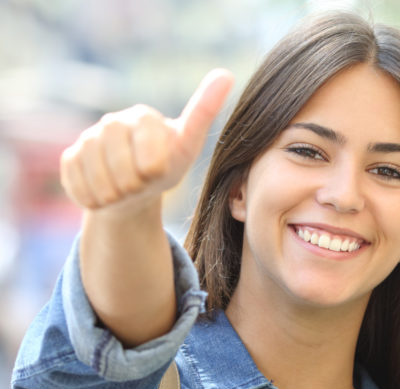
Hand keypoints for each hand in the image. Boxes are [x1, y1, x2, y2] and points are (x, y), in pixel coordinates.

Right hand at [60, 68, 233, 214]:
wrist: (135, 190)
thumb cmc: (167, 166)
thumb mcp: (188, 146)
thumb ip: (203, 113)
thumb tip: (225, 73)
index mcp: (143, 117)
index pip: (149, 154)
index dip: (153, 170)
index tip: (158, 171)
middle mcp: (112, 122)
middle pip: (121, 167)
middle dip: (134, 184)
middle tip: (142, 184)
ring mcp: (87, 139)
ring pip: (98, 180)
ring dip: (115, 195)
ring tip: (126, 189)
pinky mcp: (69, 158)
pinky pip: (79, 188)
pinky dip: (95, 199)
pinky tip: (106, 193)